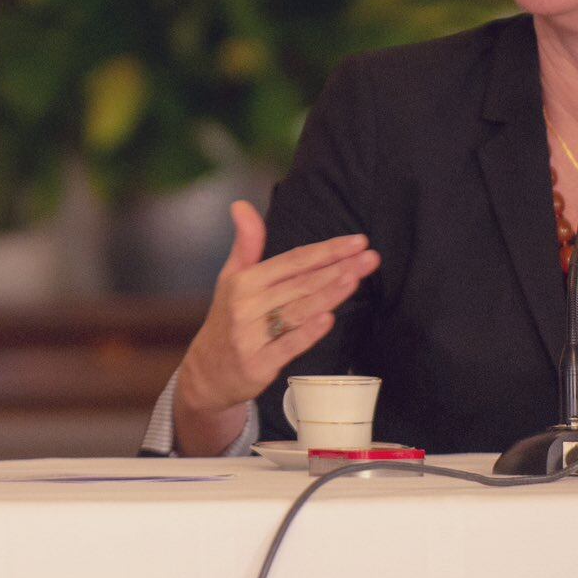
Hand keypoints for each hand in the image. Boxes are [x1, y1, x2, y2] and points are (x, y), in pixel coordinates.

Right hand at [172, 201, 378, 454]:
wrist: (206, 373)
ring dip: (329, 294)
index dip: (326, 250)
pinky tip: (329, 318)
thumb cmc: (227, 319)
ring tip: (356, 278)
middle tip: (371, 257)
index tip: (358, 241)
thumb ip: (246, 243)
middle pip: (301, 283)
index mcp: (244, 281)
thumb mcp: (231, 278)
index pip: (292, 260)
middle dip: (339, 268)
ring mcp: (251, 336)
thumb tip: (240, 204)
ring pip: (298, 311)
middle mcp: (246, 305)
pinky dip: (308, 332)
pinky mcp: (258, 365)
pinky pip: (287, 346)